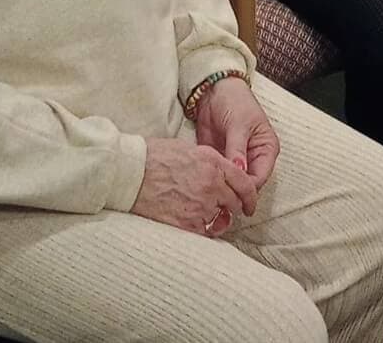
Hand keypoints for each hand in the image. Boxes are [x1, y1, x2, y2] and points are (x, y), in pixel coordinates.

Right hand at [131, 135, 255, 235]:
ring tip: (208, 216)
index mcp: (214, 162)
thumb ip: (211, 162)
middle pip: (234, 202)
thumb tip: (221, 174)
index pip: (244, 182)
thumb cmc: (155, 156)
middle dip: (234, 207)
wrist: (131, 173)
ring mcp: (200, 205)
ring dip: (218, 219)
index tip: (249, 203)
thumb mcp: (189, 149)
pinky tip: (195, 224)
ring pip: (221, 219)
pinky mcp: (187, 223)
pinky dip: (203, 229)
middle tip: (231, 211)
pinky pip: (205, 232)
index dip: (250, 195)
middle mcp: (212, 184)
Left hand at [194, 77, 279, 193]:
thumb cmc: (234, 100)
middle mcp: (253, 159)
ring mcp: (236, 160)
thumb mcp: (238, 124)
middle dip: (232, 191)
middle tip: (216, 198)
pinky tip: (201, 184)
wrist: (213, 89)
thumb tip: (238, 174)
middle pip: (246, 185)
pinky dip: (210, 180)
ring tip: (207, 194)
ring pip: (231, 183)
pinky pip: (217, 176)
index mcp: (266, 150)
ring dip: (220, 188)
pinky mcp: (220, 159)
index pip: (260, 178)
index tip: (230, 194)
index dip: (246, 189)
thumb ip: (237, 150)